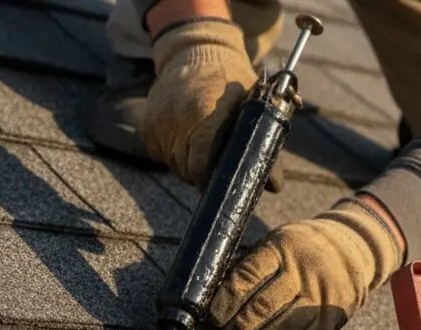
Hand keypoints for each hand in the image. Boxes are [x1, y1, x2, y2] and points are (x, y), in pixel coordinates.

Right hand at [142, 18, 281, 190]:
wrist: (196, 54)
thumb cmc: (232, 81)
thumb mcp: (254, 105)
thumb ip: (265, 144)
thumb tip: (274, 186)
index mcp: (205, 112)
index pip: (200, 163)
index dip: (210, 178)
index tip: (221, 180)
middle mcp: (176, 118)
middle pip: (186, 169)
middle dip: (202, 174)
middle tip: (217, 166)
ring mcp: (158, 122)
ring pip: (174, 165)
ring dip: (188, 165)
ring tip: (203, 148)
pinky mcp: (146, 126)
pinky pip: (160, 155)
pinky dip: (174, 154)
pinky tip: (186, 138)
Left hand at [201, 197, 405, 329]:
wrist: (351, 248)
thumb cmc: (298, 250)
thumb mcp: (274, 245)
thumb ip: (247, 270)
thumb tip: (209, 307)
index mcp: (281, 247)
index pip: (248, 275)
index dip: (225, 301)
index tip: (208, 321)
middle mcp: (303, 271)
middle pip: (262, 308)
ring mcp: (321, 296)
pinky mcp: (333, 318)